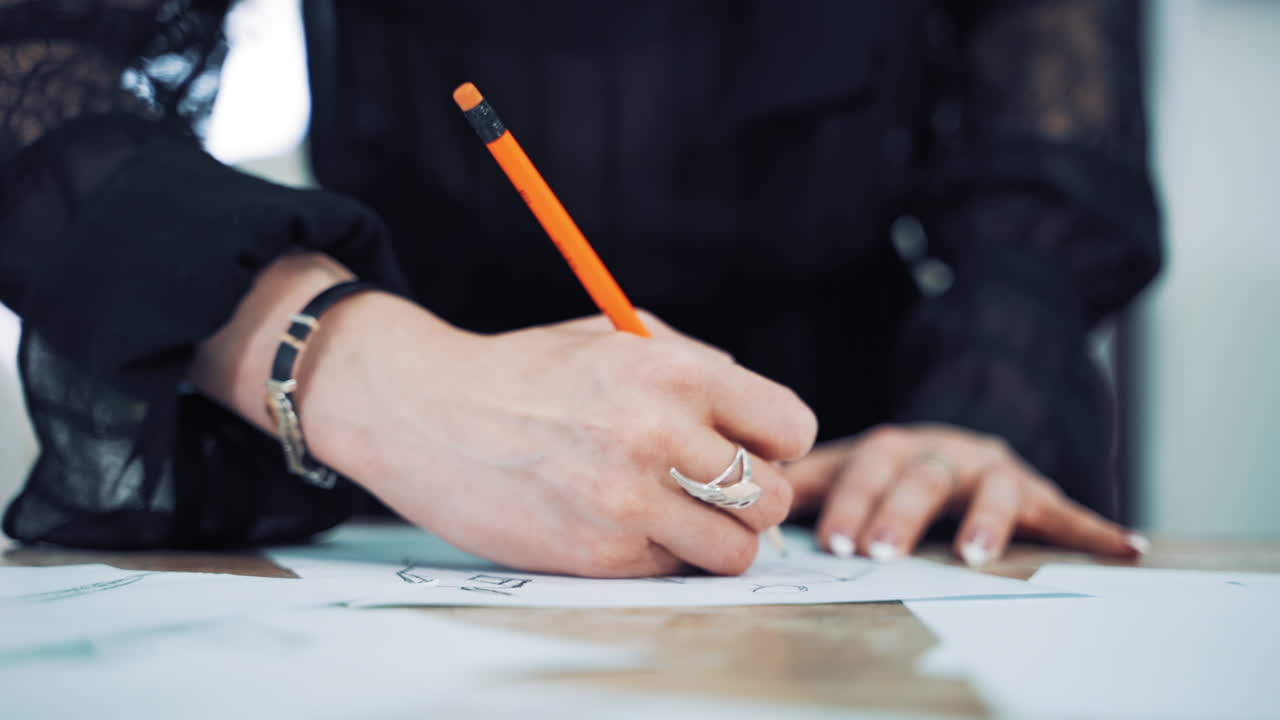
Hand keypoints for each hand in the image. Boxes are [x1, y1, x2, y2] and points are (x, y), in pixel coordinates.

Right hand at [301, 301, 817, 576]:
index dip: (777, 441)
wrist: (425, 412)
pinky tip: (622, 522)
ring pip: (736, 550)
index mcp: (673, 372)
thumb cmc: (527, 371)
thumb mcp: (616, 336)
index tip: (749, 444)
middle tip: (714, 486)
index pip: (791, 427)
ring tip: (677, 512)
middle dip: (753, 495)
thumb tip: (762, 424)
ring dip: (717, 537)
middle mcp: (658, 436)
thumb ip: (697, 367)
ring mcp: (628, 502)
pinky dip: (662, 554)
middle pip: (773, 497)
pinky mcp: (597, 555)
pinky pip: (674, 571)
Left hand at [784, 424, 1146, 565]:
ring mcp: (990, 468)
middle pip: (920, 476)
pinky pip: (1067, 510)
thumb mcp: (847, 470)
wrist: (952, 440)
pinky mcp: (1035, 491)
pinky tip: (1127, 547)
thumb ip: (807, 488)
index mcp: (890, 446)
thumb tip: (749, 517)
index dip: (849, 502)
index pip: (864, 467)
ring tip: (975, 556)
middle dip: (898, 512)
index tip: (833, 542)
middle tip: (879, 552)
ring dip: (984, 521)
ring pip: (990, 488)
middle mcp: (941, 451)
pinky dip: (1098, 530)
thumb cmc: (888, 469)